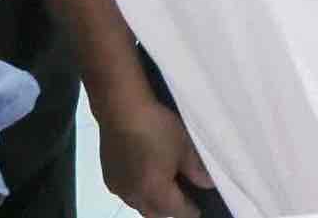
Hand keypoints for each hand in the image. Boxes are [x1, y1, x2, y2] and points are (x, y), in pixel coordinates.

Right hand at [97, 93, 213, 217]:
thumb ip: (197, 170)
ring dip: (153, 202)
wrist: (121, 111)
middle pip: (155, 213)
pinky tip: (147, 177)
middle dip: (170, 211)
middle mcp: (133, 195)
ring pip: (139, 205)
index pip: (176, 211)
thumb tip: (208, 184)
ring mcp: (118, 187)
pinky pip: (127, 194)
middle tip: (184, 200)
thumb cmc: (157, 128)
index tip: (199, 210)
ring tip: (166, 190)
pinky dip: (140, 192)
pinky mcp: (108, 177)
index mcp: (154, 191)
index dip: (190, 211)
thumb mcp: (185, 147)